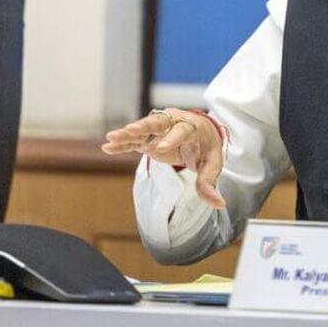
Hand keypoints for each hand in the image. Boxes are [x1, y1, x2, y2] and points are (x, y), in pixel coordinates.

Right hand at [101, 108, 228, 208]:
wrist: (201, 134)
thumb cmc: (207, 148)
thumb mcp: (212, 164)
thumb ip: (210, 183)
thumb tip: (220, 204)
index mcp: (192, 127)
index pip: (182, 131)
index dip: (172, 138)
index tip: (161, 147)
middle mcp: (173, 123)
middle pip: (158, 122)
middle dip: (144, 127)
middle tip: (130, 131)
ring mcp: (159, 130)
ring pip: (142, 129)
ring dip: (127, 133)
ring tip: (111, 137)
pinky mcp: (149, 138)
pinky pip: (134, 140)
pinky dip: (122, 143)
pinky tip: (107, 147)